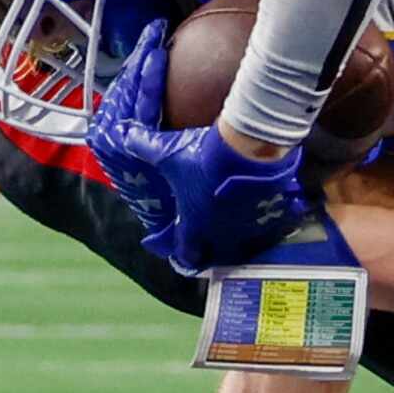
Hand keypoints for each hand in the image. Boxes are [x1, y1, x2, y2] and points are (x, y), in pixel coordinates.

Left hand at [87, 22, 314, 275]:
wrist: (248, 148)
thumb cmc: (203, 156)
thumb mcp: (168, 152)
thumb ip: (143, 147)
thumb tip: (123, 137)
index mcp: (194, 223)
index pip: (186, 253)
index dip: (182, 255)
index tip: (182, 254)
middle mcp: (221, 233)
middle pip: (217, 255)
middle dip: (213, 252)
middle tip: (212, 244)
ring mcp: (248, 226)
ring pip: (244, 244)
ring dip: (239, 240)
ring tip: (239, 231)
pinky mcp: (270, 214)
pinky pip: (268, 227)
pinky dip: (265, 225)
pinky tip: (264, 214)